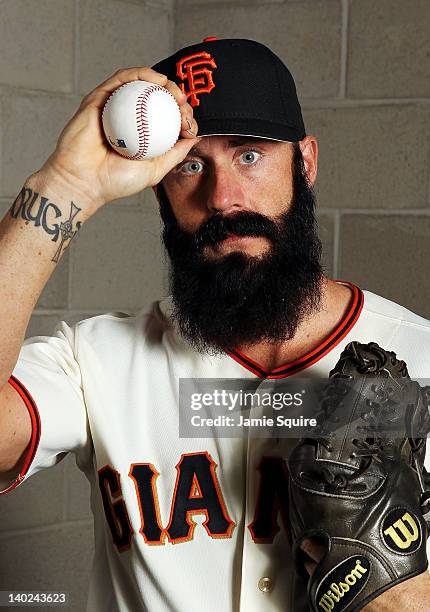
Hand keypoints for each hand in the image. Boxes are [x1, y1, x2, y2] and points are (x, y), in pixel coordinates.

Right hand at [34, 67, 199, 211]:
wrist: (82, 181)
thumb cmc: (114, 182)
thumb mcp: (155, 170)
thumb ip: (175, 154)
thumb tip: (195, 137)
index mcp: (141, 135)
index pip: (167, 117)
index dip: (183, 115)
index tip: (190, 126)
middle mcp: (128, 119)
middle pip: (156, 97)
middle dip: (176, 96)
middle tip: (185, 106)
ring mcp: (113, 107)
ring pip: (140, 84)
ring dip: (162, 81)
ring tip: (174, 91)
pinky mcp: (98, 98)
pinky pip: (120, 80)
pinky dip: (140, 75)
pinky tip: (155, 80)